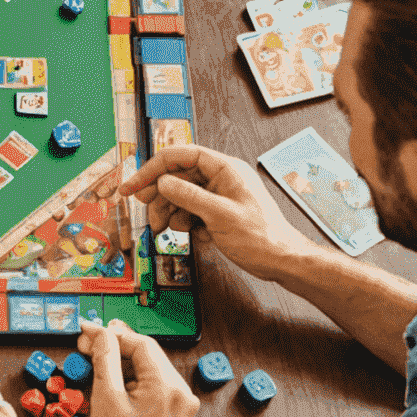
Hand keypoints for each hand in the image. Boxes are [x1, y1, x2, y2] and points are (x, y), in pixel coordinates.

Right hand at [79, 318, 197, 416]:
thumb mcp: (106, 398)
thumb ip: (104, 360)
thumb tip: (99, 335)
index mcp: (167, 385)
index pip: (139, 343)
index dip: (111, 334)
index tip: (89, 332)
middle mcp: (180, 391)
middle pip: (146, 353)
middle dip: (115, 348)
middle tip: (88, 347)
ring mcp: (181, 401)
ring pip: (149, 366)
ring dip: (123, 363)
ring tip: (98, 368)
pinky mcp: (177, 409)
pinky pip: (154, 381)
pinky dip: (133, 378)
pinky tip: (114, 384)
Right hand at [122, 143, 312, 281]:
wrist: (281, 261)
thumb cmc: (262, 237)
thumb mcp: (220, 215)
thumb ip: (189, 196)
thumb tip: (163, 182)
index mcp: (225, 169)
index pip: (181, 156)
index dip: (154, 167)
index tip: (135, 183)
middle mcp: (220, 178)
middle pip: (177, 176)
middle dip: (159, 193)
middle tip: (144, 207)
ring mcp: (218, 195)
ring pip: (181, 195)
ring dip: (168, 211)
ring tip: (161, 228)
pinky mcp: (217, 211)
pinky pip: (190, 210)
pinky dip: (184, 221)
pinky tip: (190, 233)